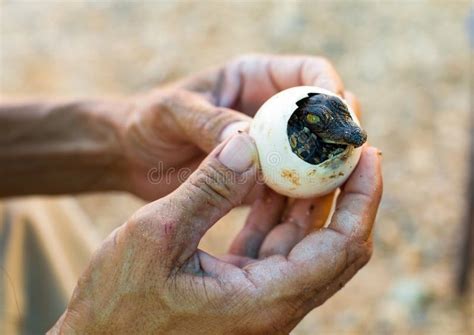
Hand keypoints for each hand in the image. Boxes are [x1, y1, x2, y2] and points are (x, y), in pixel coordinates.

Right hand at [50, 132, 382, 333]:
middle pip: (333, 245)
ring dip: (310, 199)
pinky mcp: (240, 291)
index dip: (363, 198)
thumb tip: (250, 143)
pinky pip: (273, 247)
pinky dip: (277, 213)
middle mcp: (272, 305)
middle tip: (347, 148)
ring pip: (303, 243)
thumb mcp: (157, 236)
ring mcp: (258, 300)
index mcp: (264, 300)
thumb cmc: (116, 304)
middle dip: (346, 194)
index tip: (369, 155)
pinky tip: (272, 182)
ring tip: (312, 156)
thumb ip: (207, 188)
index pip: (341, 247)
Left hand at [120, 54, 344, 199]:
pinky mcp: (260, 179)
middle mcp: (269, 112)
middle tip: (349, 155)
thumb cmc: (147, 122)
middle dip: (340, 133)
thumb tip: (248, 138)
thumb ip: (208, 122)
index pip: (309, 75)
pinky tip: (307, 211)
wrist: (132, 157)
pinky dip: (304, 196)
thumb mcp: (171, 112)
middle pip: (323, 116)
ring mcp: (268, 147)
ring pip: (314, 155)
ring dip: (329, 169)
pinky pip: (292, 186)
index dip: (331, 91)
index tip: (340, 114)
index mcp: (253, 80)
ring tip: (337, 186)